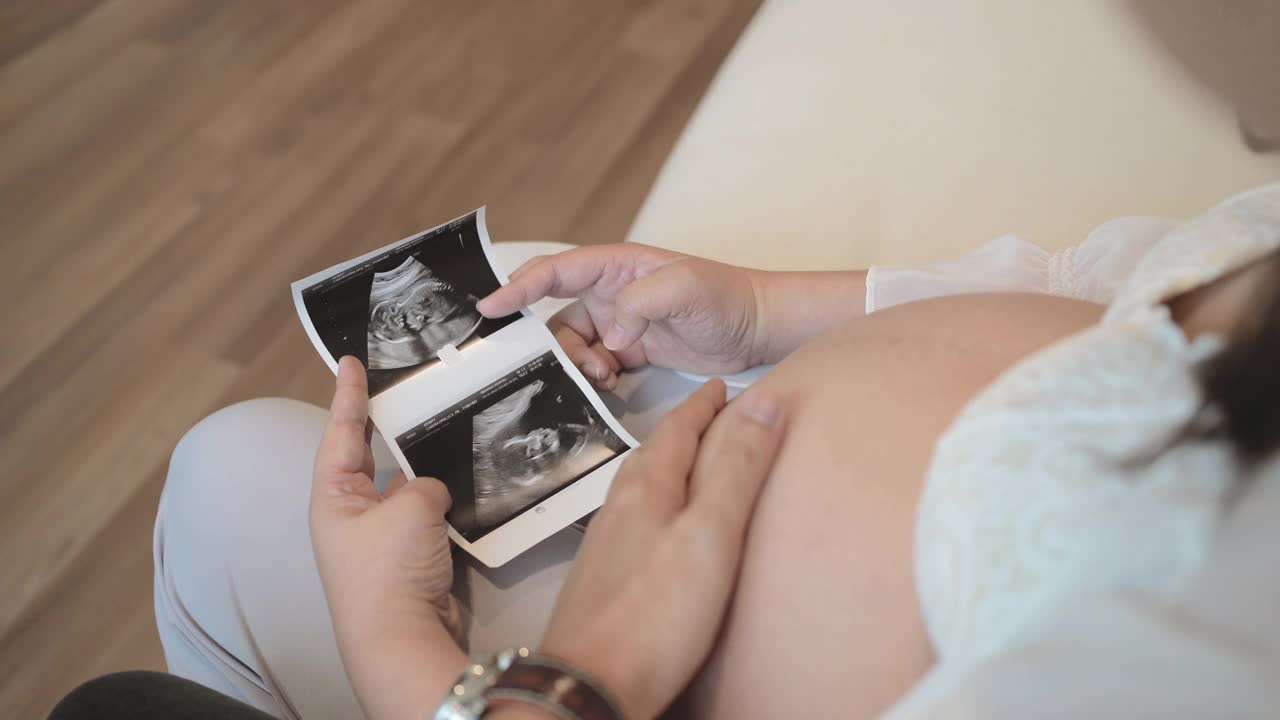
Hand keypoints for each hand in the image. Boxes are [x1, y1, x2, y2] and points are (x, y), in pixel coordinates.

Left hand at [310, 356, 465, 719]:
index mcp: (333, 497)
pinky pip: (428, 516)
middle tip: (409, 384)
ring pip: (407, 487)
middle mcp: (352, 515)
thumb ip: (424, 484)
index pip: (341, 432)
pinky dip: (445, 499)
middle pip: (373, 457)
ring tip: (450, 425)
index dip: (348, 395)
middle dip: (390, 425)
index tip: (350, 360)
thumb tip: (431, 492)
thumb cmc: (389, 568)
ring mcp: (381, 539)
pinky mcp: (411, 559)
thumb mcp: (409, 508)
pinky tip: (468, 478)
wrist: (402, 639)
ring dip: (427, 466)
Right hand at [477, 244, 767, 388]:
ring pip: (574, 345)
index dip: (520, 286)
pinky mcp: (633, 351)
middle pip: (557, 315)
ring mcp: (622, 323)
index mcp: (618, 266)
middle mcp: (613, 292)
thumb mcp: (687, 287)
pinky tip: (612, 383)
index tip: (491, 306)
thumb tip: (612, 332)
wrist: (761, 330)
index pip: (557, 271)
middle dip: (554, 342)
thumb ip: (642, 301)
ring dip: (578, 364)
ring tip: (604, 375)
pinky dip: (595, 377)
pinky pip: (596, 364)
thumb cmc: (729, 298)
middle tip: (576, 363)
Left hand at [535, 380, 786, 719]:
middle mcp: (618, 509)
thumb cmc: (655, 615)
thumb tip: (764, 400)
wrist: (587, 686)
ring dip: (670, 466)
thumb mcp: (711, 534)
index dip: (702, 405)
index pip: (678, 428)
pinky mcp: (605, 581)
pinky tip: (664, 529)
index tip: (722, 386)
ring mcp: (607, 546)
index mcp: (645, 488)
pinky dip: (658, 505)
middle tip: (714, 416)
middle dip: (686, 430)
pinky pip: (635, 521)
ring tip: (693, 463)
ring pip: (642, 487)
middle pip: (655, 453)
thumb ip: (738, 469)